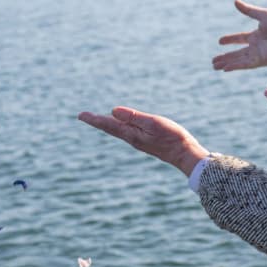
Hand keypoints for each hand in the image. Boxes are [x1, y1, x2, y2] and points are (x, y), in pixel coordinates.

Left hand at [78, 107, 209, 175]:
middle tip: (83, 116)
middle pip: (110, 128)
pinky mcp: (145, 141)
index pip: (108, 124)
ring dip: (106, 124)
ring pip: (117, 130)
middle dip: (97, 121)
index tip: (81, 115)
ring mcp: (139, 141)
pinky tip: (119, 125)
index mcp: (131, 134)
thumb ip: (134, 117)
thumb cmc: (172, 137)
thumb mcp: (153, 123)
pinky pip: (126, 132)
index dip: (94, 119)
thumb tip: (112, 111)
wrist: (185, 155)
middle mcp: (132, 139)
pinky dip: (117, 126)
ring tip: (97, 119)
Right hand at [212, 0, 266, 70]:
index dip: (230, 40)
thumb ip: (248, 10)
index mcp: (257, 35)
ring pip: (238, 60)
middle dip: (225, 57)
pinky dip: (234, 66)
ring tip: (214, 66)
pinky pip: (244, 65)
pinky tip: (224, 69)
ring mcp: (257, 55)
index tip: (219, 41)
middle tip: (213, 61)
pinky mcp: (260, 61)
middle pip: (236, 53)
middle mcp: (256, 46)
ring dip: (226, 63)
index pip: (240, 39)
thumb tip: (235, 2)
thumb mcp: (262, 15)